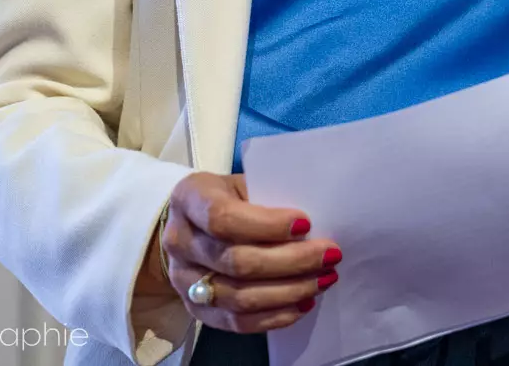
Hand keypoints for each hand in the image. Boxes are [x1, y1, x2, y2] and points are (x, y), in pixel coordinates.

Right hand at [136, 172, 340, 335]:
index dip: (267, 225)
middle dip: (291, 261)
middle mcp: (178, 242)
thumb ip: (267, 200)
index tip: (306, 223)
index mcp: (188, 199)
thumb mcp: (240, 185)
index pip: (223, 218)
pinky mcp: (197, 311)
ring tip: (324, 279)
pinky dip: (277, 316)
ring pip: (240, 298)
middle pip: (236, 262)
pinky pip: (239, 322)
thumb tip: (312, 227)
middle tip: (330, 254)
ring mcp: (184, 280)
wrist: (190, 228)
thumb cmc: (227, 200)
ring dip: (290, 291)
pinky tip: (304, 302)